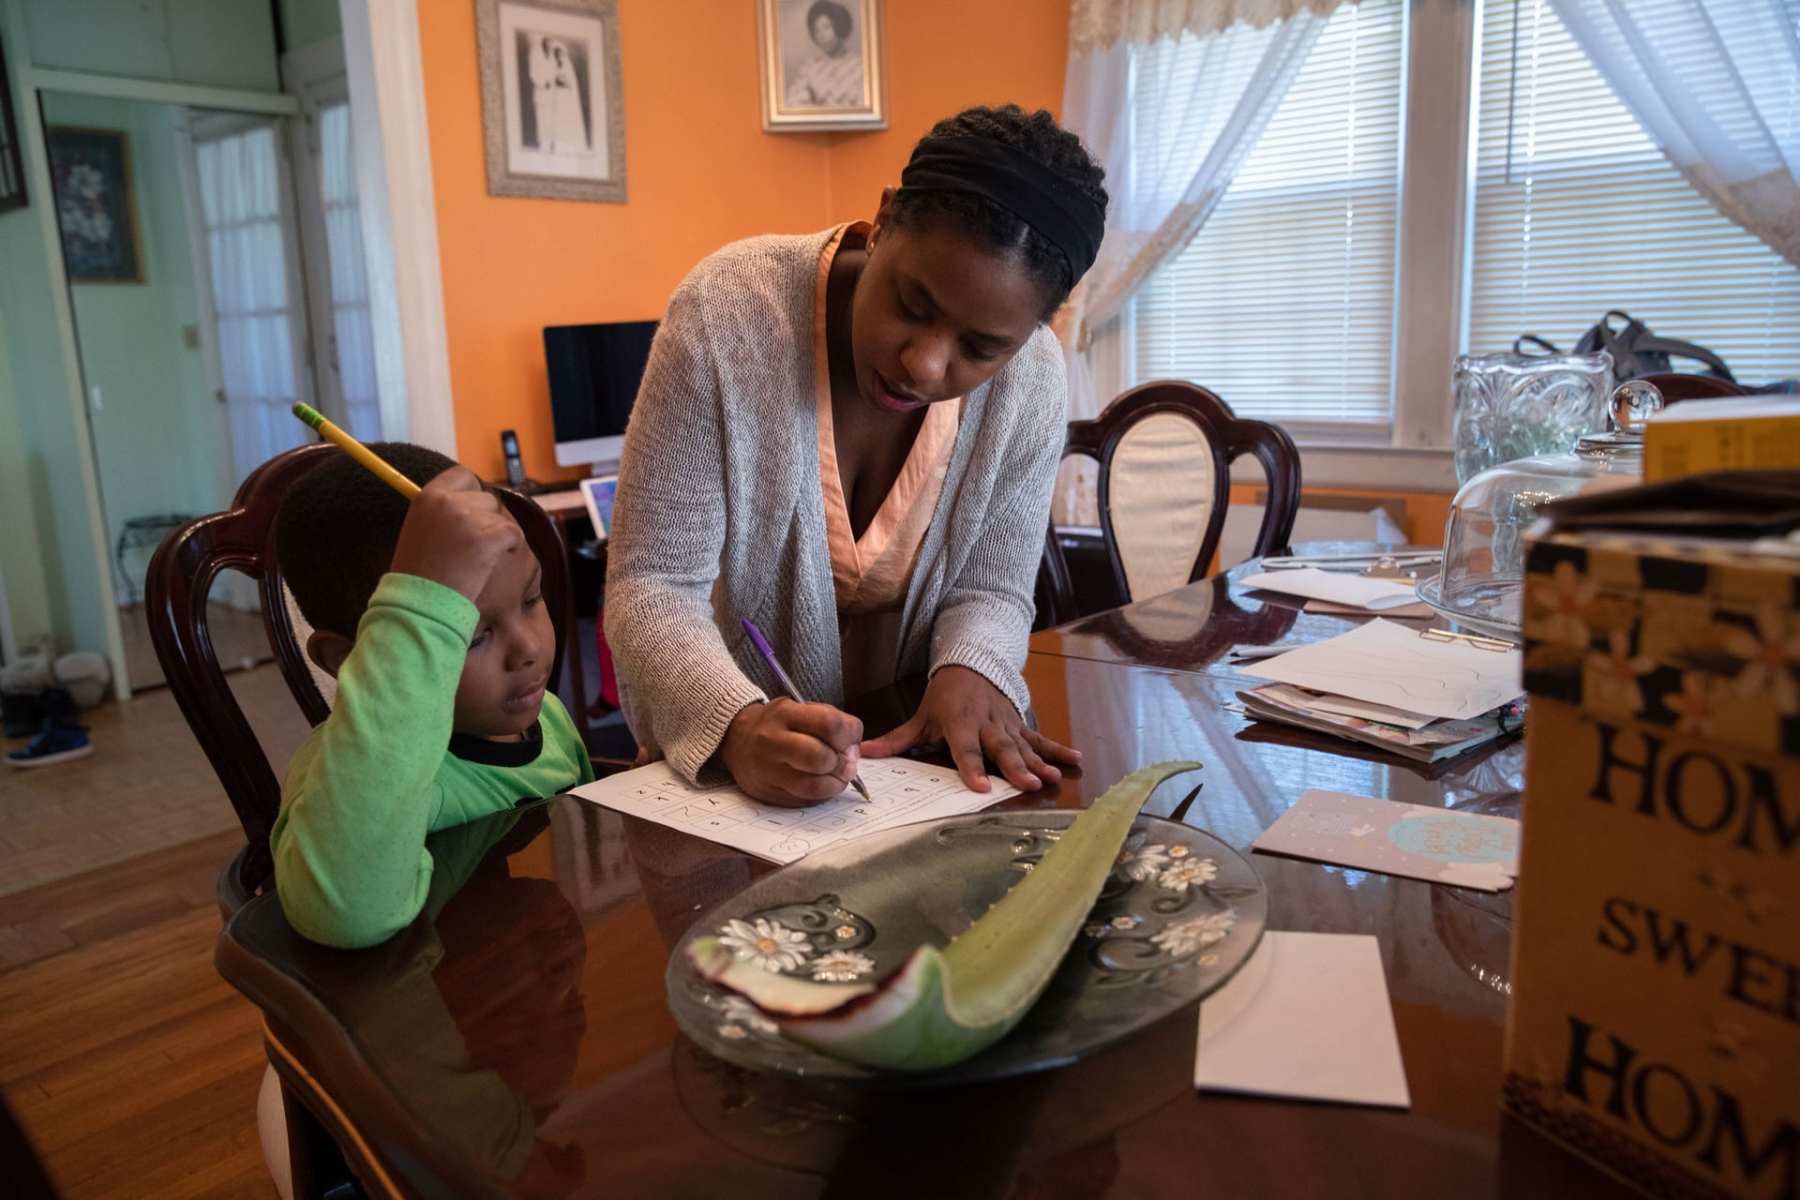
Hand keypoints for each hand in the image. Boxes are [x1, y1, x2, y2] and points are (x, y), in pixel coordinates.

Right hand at [388, 467, 522, 602]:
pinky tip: (492, 561)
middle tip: (471, 547)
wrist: (419, 603)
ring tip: (475, 559)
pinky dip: (510, 546)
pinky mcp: (487, 538)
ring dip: (496, 536)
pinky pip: (513, 533)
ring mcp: (467, 518)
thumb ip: (443, 511)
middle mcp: (447, 501)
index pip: (463, 475)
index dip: (473, 493)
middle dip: (486, 520)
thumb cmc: (419, 573)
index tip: (472, 512)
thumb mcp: (420, 530)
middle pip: (487, 498)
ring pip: (500, 517)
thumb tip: (473, 500)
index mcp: (427, 496)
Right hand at [719, 699, 862, 807]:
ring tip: (834, 777)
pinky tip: (819, 785)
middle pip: (820, 758)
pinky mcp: (766, 792)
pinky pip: (804, 801)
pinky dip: (820, 796)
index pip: (830, 724)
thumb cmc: (780, 725)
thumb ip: (833, 724)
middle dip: (840, 764)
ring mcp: (767, 769)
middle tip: (841, 763)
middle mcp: (772, 740)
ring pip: (813, 786)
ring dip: (834, 785)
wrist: (737, 739)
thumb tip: (853, 754)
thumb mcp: (802, 709)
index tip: (849, 741)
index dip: (849, 736)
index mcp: (786, 713)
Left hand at [860, 666, 1081, 792]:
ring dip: (1040, 761)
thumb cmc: (944, 697)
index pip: (966, 749)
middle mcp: (987, 724)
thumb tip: (864, 755)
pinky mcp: (1021, 723)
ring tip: (1053, 777)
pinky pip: (1041, 738)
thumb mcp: (920, 717)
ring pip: (1024, 745)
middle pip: (1002, 748)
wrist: (971, 664)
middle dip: (1016, 767)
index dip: (973, 768)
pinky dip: (1059, 749)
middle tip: (1030, 784)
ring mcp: (1007, 723)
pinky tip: (1075, 760)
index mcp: (960, 723)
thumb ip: (896, 740)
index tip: (981, 787)